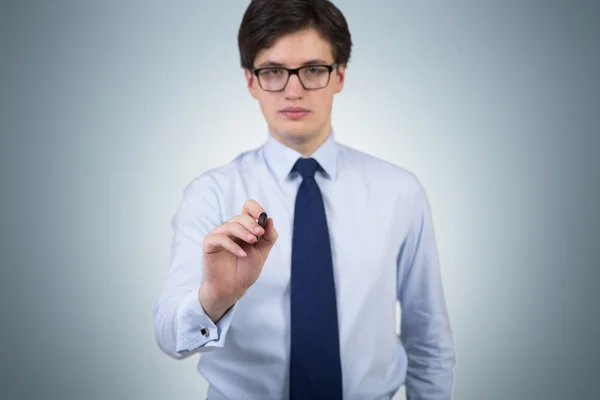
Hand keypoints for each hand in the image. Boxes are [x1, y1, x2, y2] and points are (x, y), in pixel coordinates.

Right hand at [199, 200, 277, 321]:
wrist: (233, 288)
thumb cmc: (246, 270)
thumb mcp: (262, 253)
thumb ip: (268, 237)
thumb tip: (270, 220)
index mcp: (244, 228)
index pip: (247, 208)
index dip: (255, 209)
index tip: (263, 217)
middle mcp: (230, 229)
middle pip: (240, 216)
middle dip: (251, 224)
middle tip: (259, 234)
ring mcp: (219, 236)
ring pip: (230, 225)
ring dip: (243, 232)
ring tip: (253, 242)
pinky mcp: (209, 244)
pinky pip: (219, 238)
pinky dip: (232, 245)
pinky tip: (242, 254)